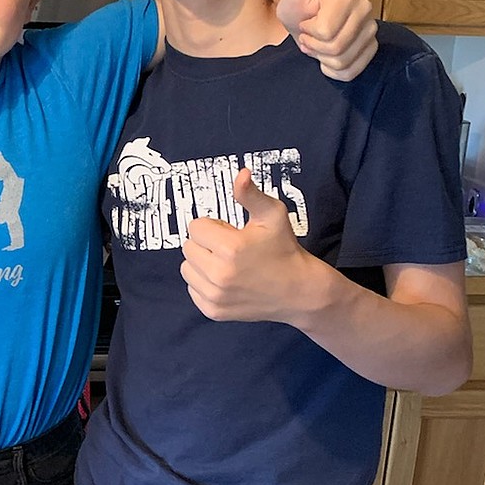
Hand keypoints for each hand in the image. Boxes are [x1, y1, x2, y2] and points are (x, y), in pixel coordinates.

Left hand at [180, 169, 314, 322]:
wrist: (298, 291)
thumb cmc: (284, 248)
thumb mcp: (272, 215)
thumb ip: (250, 194)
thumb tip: (241, 173)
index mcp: (230, 248)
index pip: (195, 227)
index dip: (214, 226)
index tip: (231, 233)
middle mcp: (219, 275)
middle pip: (188, 247)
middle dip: (206, 243)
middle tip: (231, 249)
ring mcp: (215, 296)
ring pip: (187, 268)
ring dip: (202, 262)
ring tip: (227, 264)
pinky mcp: (213, 311)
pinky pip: (192, 288)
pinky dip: (203, 283)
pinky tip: (226, 281)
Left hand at [277, 0, 377, 82]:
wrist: (305, 18)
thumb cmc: (298, 4)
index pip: (326, 32)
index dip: (308, 33)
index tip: (306, 22)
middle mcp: (366, 12)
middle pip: (336, 49)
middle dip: (314, 47)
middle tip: (309, 35)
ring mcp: (371, 32)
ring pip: (343, 63)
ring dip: (322, 58)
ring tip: (317, 43)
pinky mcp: (370, 50)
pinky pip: (350, 74)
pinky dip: (332, 70)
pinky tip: (326, 58)